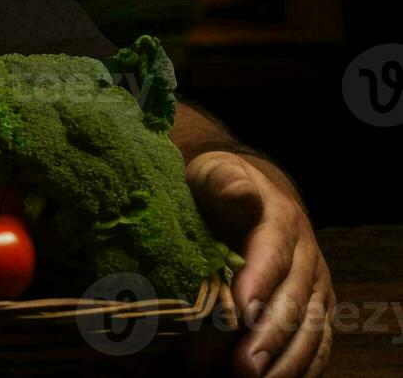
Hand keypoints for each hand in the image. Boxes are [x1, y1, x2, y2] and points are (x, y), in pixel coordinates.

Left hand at [186, 150, 333, 377]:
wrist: (251, 193)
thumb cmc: (219, 188)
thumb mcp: (214, 174)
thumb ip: (224, 182)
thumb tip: (239, 190)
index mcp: (280, 220)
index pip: (272, 254)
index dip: (259, 282)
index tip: (242, 309)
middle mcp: (305, 256)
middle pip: (293, 299)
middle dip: (270, 335)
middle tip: (245, 365)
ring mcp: (315, 284)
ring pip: (311, 327)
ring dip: (287, 360)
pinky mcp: (316, 307)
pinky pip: (319, 341)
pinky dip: (305, 365)